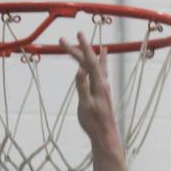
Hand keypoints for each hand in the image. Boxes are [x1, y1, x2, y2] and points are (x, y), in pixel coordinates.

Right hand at [59, 32, 118, 147]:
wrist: (106, 136)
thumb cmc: (94, 123)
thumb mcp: (85, 105)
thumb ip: (83, 87)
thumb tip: (80, 70)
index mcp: (99, 85)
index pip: (90, 61)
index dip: (83, 47)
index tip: (77, 34)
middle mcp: (103, 84)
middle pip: (91, 62)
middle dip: (79, 50)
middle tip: (64, 40)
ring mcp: (104, 89)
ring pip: (99, 68)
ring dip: (95, 56)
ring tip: (100, 47)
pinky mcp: (104, 95)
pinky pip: (102, 76)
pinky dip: (101, 68)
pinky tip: (102, 69)